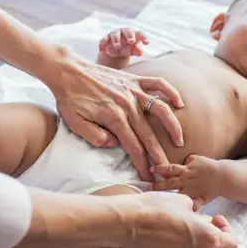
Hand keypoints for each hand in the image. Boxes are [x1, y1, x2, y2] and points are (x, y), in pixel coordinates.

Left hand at [51, 47, 184, 181]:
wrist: (67, 70)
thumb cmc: (69, 98)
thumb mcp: (74, 123)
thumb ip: (95, 137)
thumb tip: (115, 144)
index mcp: (113, 118)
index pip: (133, 147)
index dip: (142, 164)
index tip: (148, 177)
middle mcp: (127, 104)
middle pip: (149, 135)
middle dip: (159, 155)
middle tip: (167, 169)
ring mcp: (133, 90)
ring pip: (160, 110)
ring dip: (172, 127)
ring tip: (179, 141)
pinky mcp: (134, 79)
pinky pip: (158, 84)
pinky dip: (171, 92)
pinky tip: (180, 104)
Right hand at [99, 28, 148, 57]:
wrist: (113, 53)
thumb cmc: (126, 49)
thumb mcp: (132, 51)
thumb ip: (137, 50)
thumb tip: (141, 52)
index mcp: (133, 34)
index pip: (139, 33)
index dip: (143, 37)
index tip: (147, 42)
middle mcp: (123, 32)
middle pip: (127, 31)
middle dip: (130, 35)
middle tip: (132, 41)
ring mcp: (114, 35)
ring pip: (115, 34)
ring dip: (116, 39)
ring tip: (117, 46)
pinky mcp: (105, 40)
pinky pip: (103, 40)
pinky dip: (103, 44)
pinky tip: (103, 50)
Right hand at [123, 192, 236, 247]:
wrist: (128, 222)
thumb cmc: (155, 209)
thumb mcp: (182, 202)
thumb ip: (195, 211)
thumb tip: (196, 215)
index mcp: (207, 238)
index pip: (231, 242)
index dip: (226, 228)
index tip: (215, 217)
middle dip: (215, 236)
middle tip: (205, 223)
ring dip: (199, 240)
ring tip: (187, 225)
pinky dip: (185, 243)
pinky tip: (174, 230)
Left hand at [151, 155, 221, 210]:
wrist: (223, 176)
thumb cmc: (210, 166)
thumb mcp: (197, 158)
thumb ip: (188, 160)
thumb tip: (182, 162)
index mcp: (186, 170)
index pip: (169, 169)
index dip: (159, 168)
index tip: (150, 169)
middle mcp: (187, 180)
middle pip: (170, 183)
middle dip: (158, 185)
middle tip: (148, 187)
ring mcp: (192, 190)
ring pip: (178, 194)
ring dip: (168, 197)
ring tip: (158, 200)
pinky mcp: (199, 199)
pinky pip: (193, 206)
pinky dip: (188, 210)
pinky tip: (181, 214)